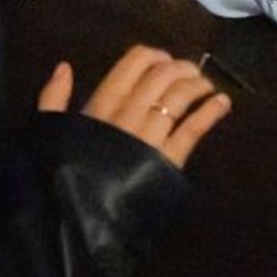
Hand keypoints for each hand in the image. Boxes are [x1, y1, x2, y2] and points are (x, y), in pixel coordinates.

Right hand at [39, 46, 230, 167]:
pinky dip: (211, 112)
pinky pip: (193, 129)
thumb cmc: (60, 176)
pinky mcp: (168, 160)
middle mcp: (129, 114)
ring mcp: (150, 136)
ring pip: (180, 97)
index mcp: (102, 105)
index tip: (165, 59)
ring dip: (198, 85)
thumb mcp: (52, 132)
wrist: (74, 221)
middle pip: (162, 77)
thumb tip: (64, 66)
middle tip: (191, 71)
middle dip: (181, 68)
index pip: (133, 65)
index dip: (154, 56)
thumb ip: (54, 97)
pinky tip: (223, 103)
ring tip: (207, 86)